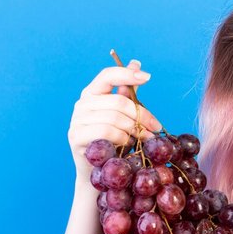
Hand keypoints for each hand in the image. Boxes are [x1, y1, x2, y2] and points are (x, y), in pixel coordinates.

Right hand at [67, 60, 161, 179]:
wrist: (102, 170)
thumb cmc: (115, 141)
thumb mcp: (125, 115)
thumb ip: (128, 92)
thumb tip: (137, 63)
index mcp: (93, 94)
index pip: (107, 75)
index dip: (127, 74)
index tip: (148, 78)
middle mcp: (82, 104)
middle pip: (118, 102)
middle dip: (142, 116)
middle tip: (156, 128)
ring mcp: (76, 120)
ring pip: (114, 118)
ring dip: (134, 130)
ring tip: (143, 139)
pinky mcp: (76, 136)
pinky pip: (106, 132)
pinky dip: (122, 138)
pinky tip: (128, 145)